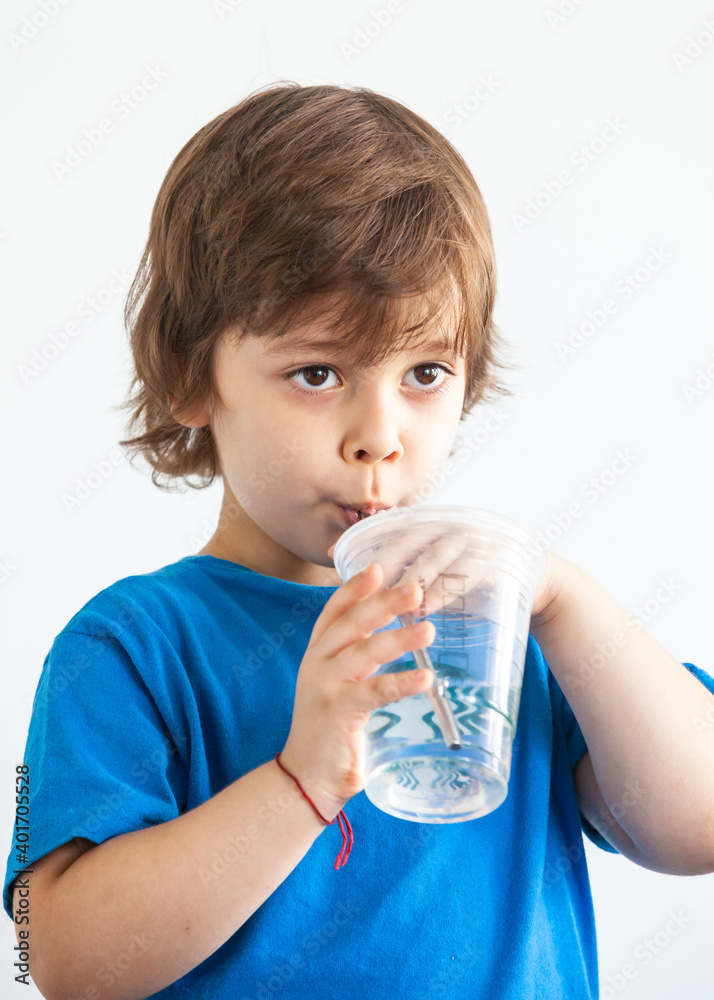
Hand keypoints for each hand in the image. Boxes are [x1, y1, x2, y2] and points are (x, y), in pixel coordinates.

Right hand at [280, 562, 436, 819]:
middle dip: (384, 603)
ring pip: (366, 652)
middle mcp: (318, 663)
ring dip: (399, 639)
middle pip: (353, 624)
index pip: (334, 612)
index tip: (378, 567)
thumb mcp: (338, 684)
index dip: (354, 589)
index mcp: (318, 653)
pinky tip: (426, 678)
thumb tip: (395, 633)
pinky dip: (402, 683)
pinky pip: (375, 691)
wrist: (307, 776)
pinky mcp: (338, 712)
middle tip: (415, 589)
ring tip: (429, 632)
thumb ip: (357, 659)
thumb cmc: (330, 728)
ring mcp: (326, 686)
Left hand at [327, 533, 567, 621]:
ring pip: (433, 557)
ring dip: (411, 581)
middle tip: (361, 585)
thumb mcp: (433, 571)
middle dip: (382, 562)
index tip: (333, 553)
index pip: (389, 527)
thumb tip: (344, 565)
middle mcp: (447, 527)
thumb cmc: (470, 579)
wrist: (529, 580)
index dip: (361, 538)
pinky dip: (442, 593)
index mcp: (430, 526)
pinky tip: (424, 610)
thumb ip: (399, 570)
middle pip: (408, 539)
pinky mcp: (491, 561)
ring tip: (390, 603)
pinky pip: (462, 575)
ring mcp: (470, 542)